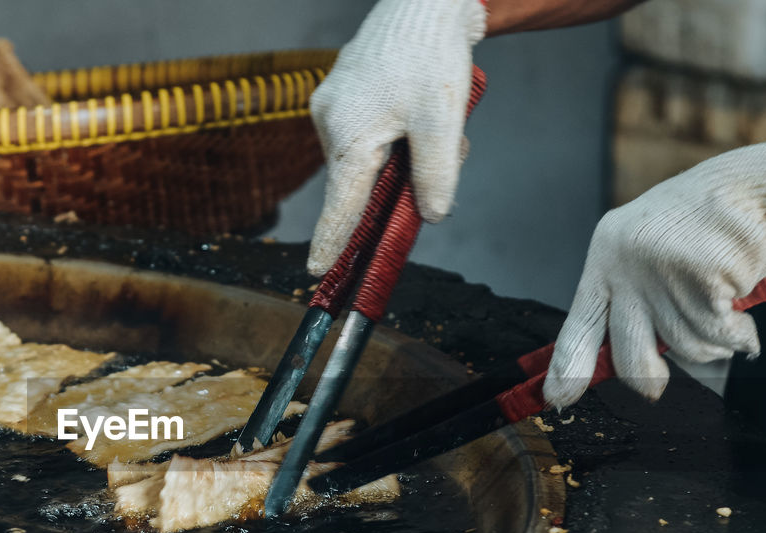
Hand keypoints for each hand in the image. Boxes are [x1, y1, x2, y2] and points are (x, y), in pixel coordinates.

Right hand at [307, 0, 486, 275]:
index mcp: (347, 135)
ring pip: (371, 156)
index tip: (317, 272)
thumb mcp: (442, 122)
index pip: (340, 205)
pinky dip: (399, 134)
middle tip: (448, 151)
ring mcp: (334, 106)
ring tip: (440, 122)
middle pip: (363, 181)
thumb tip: (431, 215)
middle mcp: (330, 122)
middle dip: (404, 178)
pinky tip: (423, 111)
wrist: (424, 0)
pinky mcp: (345, 94)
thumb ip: (435, 175)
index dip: (332, 243)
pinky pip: (371, 133)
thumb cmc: (429, 54)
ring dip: (407, 153)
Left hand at [543, 139, 765, 408]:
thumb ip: (630, 301)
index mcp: (606, 257)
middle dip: (647, 381)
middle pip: (629, 357)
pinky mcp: (703, 280)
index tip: (557, 399)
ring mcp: (662, 274)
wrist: (756, 187)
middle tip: (654, 388)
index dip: (567, 367)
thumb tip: (630, 373)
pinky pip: (721, 335)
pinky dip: (740, 332)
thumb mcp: (646, 251)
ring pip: (686, 349)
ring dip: (712, 342)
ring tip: (723, 309)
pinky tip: (742, 306)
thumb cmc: (701, 225)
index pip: (578, 324)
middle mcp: (626, 266)